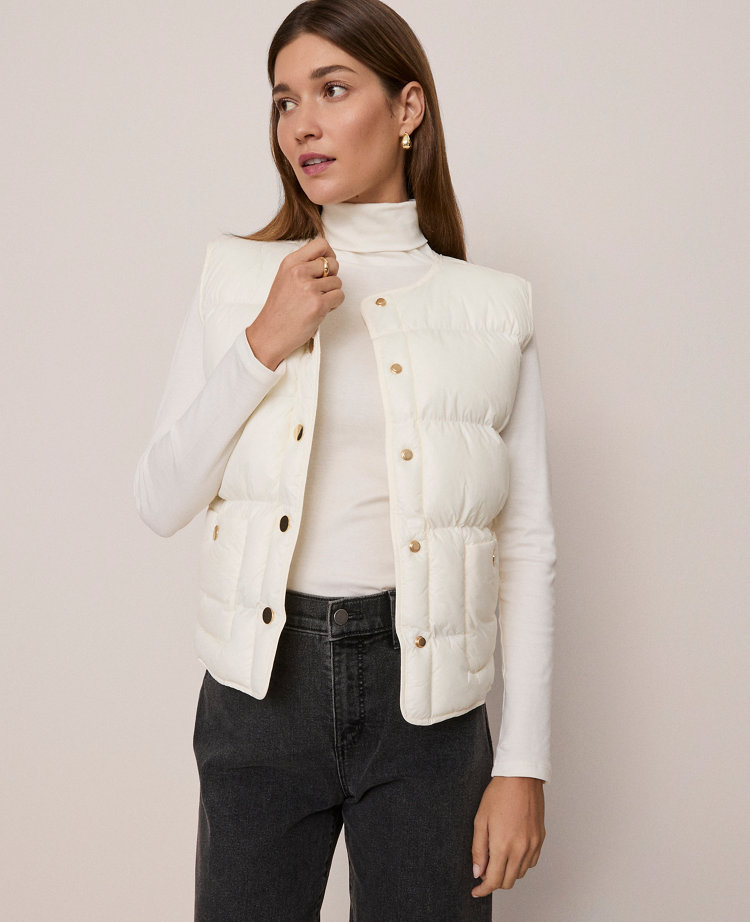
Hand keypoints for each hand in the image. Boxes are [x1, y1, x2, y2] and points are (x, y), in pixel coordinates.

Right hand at [245, 236, 343, 369]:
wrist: (270, 333)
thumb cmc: (278, 310)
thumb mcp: (284, 278)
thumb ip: (302, 266)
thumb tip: (325, 260)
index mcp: (290, 263)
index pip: (320, 244)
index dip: (329, 254)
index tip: (327, 266)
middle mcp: (299, 272)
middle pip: (333, 263)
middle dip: (332, 277)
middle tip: (321, 289)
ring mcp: (309, 288)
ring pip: (338, 282)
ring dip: (332, 293)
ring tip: (316, 302)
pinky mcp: (318, 304)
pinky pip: (339, 296)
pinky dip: (334, 305)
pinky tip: (320, 310)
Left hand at [471, 776, 544, 895]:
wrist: (521, 778)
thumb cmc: (499, 794)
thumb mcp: (480, 820)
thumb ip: (478, 849)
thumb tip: (478, 871)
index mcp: (503, 845)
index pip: (494, 880)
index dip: (483, 890)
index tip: (477, 891)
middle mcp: (520, 849)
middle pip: (508, 881)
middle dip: (495, 881)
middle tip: (485, 871)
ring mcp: (533, 845)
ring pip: (520, 873)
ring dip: (508, 872)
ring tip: (497, 857)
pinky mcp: (540, 839)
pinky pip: (531, 862)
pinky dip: (521, 863)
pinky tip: (512, 851)